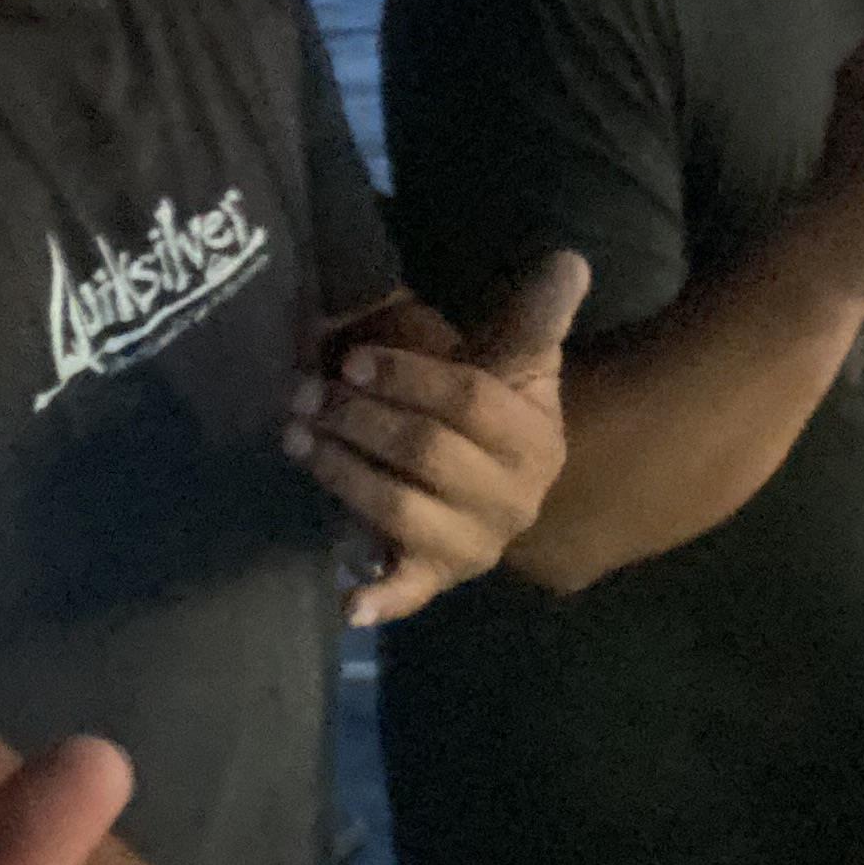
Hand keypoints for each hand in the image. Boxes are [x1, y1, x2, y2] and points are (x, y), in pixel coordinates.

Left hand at [287, 253, 592, 626]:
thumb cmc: (497, 407)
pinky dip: (380, 600)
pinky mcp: (438, 577)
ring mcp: (474, 543)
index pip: (470, 401)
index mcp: (534, 439)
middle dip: (358, 418)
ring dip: (340, 472)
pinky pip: (410, 593)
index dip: (409, 377)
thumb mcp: (516, 359)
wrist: (501, 482)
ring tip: (293, 436)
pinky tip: (347, 604)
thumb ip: (534, 315)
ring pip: (400, 508)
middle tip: (301, 392)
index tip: (353, 360)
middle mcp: (512, 499)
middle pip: (427, 452)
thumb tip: (570, 260)